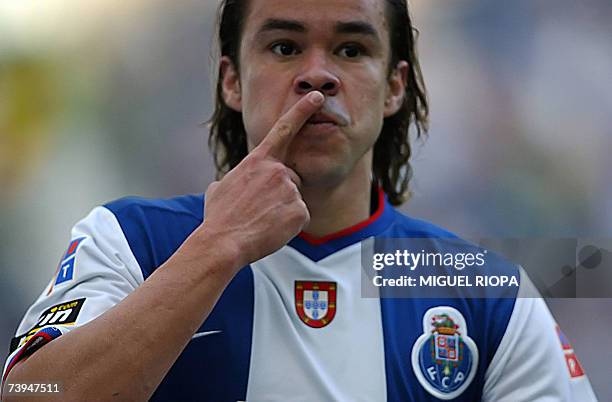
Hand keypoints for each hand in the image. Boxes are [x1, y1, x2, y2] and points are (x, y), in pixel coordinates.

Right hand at [202, 91, 324, 267]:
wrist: (223, 241)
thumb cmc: (219, 216)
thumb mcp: (219, 189)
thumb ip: (235, 179)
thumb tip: (232, 184)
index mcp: (258, 161)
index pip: (284, 129)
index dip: (303, 110)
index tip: (317, 97)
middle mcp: (277, 171)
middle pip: (291, 180)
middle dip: (279, 194)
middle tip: (259, 210)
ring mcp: (290, 190)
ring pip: (294, 201)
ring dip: (281, 212)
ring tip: (261, 221)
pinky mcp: (300, 210)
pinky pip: (299, 219)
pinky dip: (288, 227)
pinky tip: (271, 229)